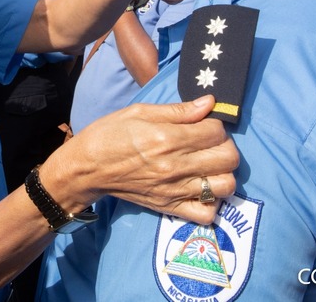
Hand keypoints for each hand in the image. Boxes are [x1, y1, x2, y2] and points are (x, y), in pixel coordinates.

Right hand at [42, 95, 237, 224]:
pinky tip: (201, 188)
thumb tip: (210, 102)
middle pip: (229, 158)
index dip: (214, 123)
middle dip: (225, 145)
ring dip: (223, 173)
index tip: (203, 123)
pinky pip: (207, 214)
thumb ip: (178, 110)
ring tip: (208, 165)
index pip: (216, 130)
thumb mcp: (139, 112)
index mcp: (167, 138)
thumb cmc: (110, 134)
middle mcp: (175, 166)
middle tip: (208, 143)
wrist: (87, 168)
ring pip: (226, 185)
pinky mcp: (170, 208)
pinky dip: (211, 202)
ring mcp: (175, 190)